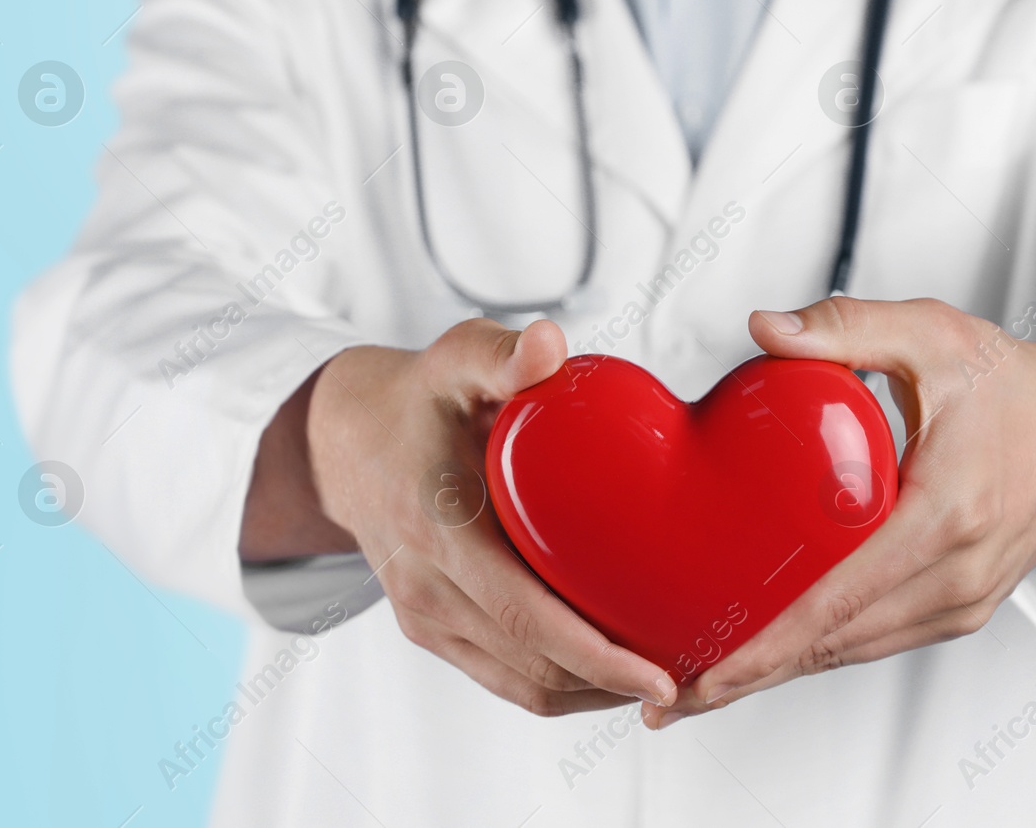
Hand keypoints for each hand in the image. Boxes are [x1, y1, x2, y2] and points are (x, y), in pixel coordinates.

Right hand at [254, 319, 677, 716]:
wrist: (345, 441)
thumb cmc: (418, 398)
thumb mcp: (454, 359)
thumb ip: (501, 354)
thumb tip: (549, 343)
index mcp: (439, 528)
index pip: (523, 616)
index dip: (595, 656)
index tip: (658, 676)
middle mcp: (427, 587)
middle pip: (531, 666)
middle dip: (612, 684)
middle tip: (690, 676)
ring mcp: (425, 615)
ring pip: (519, 685)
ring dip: (591, 693)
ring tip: (662, 677)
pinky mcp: (431, 629)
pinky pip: (502, 677)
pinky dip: (560, 686)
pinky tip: (611, 672)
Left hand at [642, 297, 1035, 727]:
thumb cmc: (1010, 382)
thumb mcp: (934, 335)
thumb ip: (848, 327)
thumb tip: (762, 328)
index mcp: (950, 512)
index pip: (842, 598)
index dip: (768, 645)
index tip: (704, 671)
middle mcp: (960, 574)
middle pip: (837, 643)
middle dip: (750, 675)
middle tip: (665, 698)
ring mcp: (964, 602)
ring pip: (853, 652)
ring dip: (776, 673)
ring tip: (694, 687)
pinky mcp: (961, 611)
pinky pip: (876, 640)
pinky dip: (817, 652)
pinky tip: (762, 654)